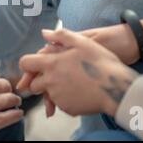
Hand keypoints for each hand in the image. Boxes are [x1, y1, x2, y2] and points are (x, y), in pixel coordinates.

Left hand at [19, 29, 137, 116]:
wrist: (116, 88)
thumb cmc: (101, 62)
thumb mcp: (82, 42)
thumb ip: (61, 35)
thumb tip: (45, 33)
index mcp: (52, 64)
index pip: (25, 63)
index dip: (27, 65)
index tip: (34, 66)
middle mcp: (51, 81)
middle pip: (33, 84)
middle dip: (40, 81)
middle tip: (56, 76)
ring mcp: (59, 96)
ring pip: (48, 95)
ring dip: (54, 91)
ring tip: (72, 84)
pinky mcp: (68, 108)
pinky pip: (62, 104)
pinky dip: (67, 100)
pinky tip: (80, 92)